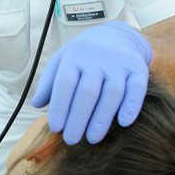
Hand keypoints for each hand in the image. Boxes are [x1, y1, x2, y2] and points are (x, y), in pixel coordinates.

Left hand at [31, 21, 151, 144]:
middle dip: (78, 119)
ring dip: (102, 118)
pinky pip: (137, 88)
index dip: (60, 107)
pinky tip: (123, 123)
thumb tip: (36, 104)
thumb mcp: (62, 61)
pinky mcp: (137, 68)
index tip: (56, 128)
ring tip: (92, 139)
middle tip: (71, 140)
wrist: (117, 35)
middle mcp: (96, 58)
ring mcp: (118, 63)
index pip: (64, 84)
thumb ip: (49, 82)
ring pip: (112, 93)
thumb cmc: (83, 55)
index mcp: (73, 57)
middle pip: (87, 92)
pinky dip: (131, 106)